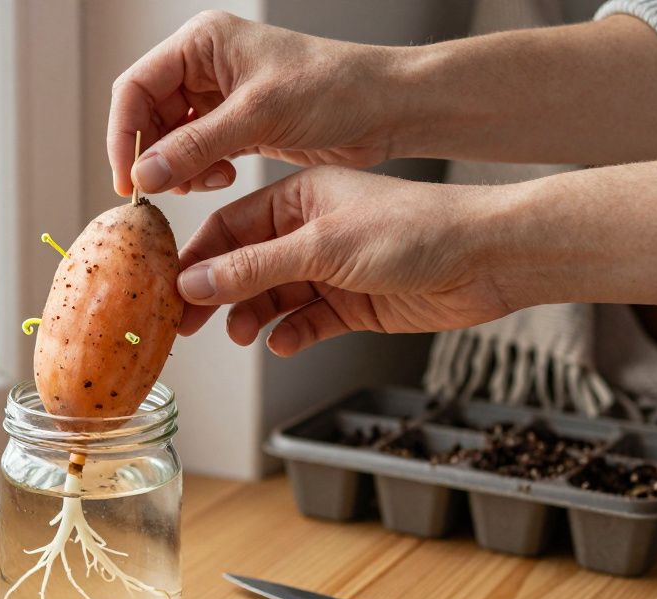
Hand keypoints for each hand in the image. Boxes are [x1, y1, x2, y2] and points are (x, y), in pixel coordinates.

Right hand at [108, 10, 402, 196]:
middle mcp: (205, 65)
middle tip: (161, 191)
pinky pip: (197, 152)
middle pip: (149, 114)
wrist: (386, 108)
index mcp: (202, 42)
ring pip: (171, 138)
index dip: (124, 134)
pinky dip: (200, 171)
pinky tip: (222, 177)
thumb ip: (195, 146)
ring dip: (179, 167)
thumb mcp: (258, 115)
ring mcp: (220, 96)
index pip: (135, 87)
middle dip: (154, 155)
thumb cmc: (334, 88)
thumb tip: (144, 174)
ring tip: (206, 180)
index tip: (127, 179)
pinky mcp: (237, 124)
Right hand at [177, 166, 515, 355]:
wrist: (486, 260)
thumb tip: (195, 284)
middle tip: (189, 325)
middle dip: (216, 295)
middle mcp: (308, 232)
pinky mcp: (351, 304)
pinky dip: (291, 334)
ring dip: (253, 317)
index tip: (170, 289)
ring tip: (243, 334)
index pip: (229, 228)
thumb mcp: (322, 248)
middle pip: (243, 267)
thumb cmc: (414, 231)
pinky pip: (306, 322)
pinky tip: (285, 342)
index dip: (197, 260)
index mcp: (298, 198)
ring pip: (271, 298)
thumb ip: (254, 269)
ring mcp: (329, 270)